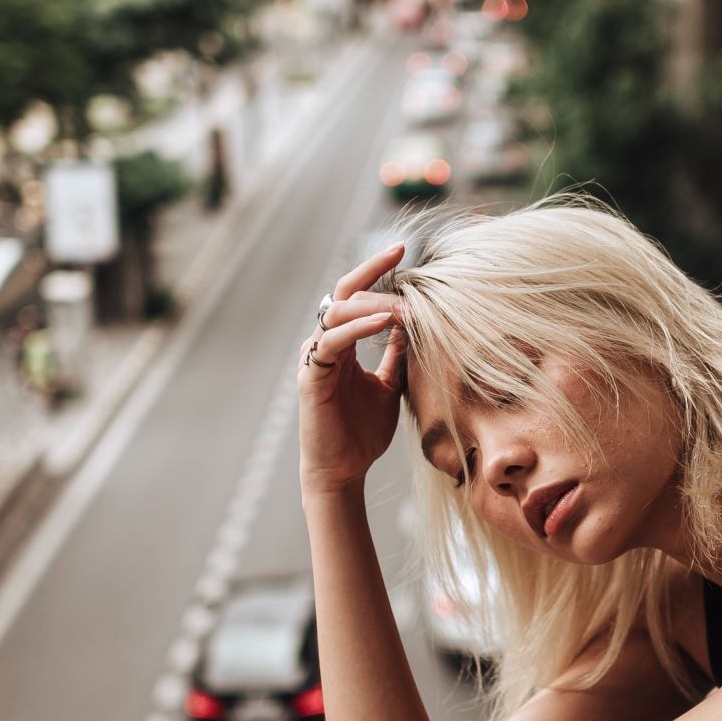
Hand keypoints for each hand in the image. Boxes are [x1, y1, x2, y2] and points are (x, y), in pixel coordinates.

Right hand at [299, 242, 406, 495]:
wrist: (343, 470)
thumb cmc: (362, 431)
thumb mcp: (389, 385)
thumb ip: (394, 355)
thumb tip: (409, 326)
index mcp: (341, 344)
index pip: (355, 294)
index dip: (375, 270)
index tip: (401, 250)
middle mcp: (324, 345)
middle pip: (343, 293)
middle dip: (372, 272)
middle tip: (402, 258)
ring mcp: (315, 359)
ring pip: (337, 312)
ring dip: (373, 303)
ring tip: (405, 304)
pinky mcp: (311, 378)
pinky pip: (331, 343)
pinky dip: (357, 328)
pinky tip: (384, 322)